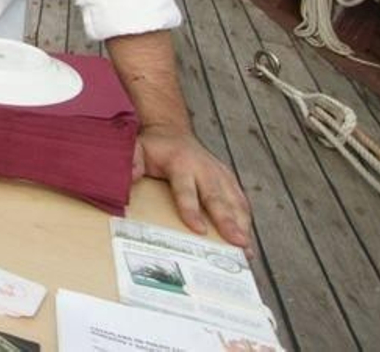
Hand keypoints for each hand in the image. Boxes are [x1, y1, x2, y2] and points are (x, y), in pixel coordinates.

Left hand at [134, 126, 253, 254]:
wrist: (171, 131)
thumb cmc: (153, 146)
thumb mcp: (135, 148)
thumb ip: (132, 162)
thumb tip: (130, 177)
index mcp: (180, 163)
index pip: (186, 190)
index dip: (192, 210)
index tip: (199, 230)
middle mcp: (204, 168)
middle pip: (217, 198)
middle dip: (227, 222)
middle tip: (237, 242)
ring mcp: (219, 173)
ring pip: (234, 200)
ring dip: (242, 224)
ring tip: (247, 249)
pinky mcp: (228, 178)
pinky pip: (240, 200)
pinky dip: (246, 219)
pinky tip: (248, 238)